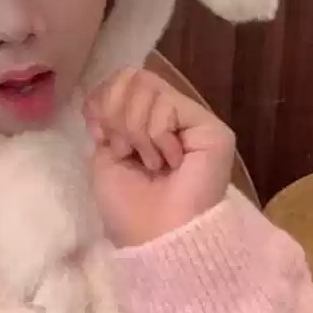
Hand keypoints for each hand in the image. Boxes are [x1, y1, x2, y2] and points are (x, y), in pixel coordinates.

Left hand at [84, 68, 234, 247]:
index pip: (120, 80)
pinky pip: (168, 105)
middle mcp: (170, 116)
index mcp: (144, 122)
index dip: (102, 102)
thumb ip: (107, 119)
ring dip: (136, 130)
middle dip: (117, 115)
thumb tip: (106, 96)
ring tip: (150, 163)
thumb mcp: (104, 156)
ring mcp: (192, 120)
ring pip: (147, 86)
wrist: (156, 235)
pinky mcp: (211, 127)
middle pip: (132, 76)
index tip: (101, 136)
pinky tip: (170, 161)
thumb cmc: (129, 207)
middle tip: (126, 150)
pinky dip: (157, 135)